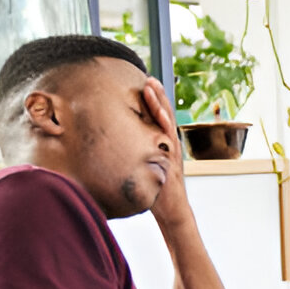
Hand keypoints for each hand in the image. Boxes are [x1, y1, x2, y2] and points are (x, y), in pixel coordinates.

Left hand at [143, 77, 190, 228]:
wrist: (172, 211)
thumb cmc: (157, 193)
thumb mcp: (146, 169)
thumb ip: (138, 157)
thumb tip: (117, 150)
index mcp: (162, 144)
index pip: (157, 118)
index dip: (153, 101)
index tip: (145, 84)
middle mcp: (169, 144)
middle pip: (163, 114)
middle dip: (157, 96)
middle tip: (149, 78)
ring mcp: (171, 150)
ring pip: (166, 121)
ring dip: (160, 102)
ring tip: (152, 86)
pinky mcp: (171, 157)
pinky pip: (168, 135)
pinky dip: (165, 121)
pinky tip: (160, 110)